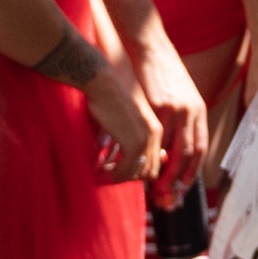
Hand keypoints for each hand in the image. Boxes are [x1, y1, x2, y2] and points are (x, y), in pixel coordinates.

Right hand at [82, 59, 169, 185]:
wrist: (105, 80)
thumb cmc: (111, 95)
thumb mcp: (128, 116)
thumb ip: (133, 135)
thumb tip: (124, 157)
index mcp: (157, 129)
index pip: (154, 162)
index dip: (137, 172)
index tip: (120, 172)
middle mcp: (155, 136)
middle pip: (148, 172)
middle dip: (129, 177)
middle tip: (110, 175)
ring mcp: (145, 140)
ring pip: (136, 174)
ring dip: (119, 178)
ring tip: (103, 174)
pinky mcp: (132, 143)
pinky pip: (124, 170)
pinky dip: (112, 175)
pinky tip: (100, 170)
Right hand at [134, 34, 208, 182]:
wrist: (151, 49)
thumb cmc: (162, 72)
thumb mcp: (180, 95)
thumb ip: (181, 118)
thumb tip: (172, 144)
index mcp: (199, 110)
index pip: (200, 147)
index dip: (193, 169)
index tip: (183, 185)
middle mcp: (192, 111)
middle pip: (189, 152)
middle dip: (178, 176)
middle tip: (167, 193)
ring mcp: (176, 109)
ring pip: (173, 148)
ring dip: (163, 170)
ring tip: (153, 184)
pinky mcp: (158, 106)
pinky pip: (156, 138)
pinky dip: (150, 153)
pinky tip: (141, 162)